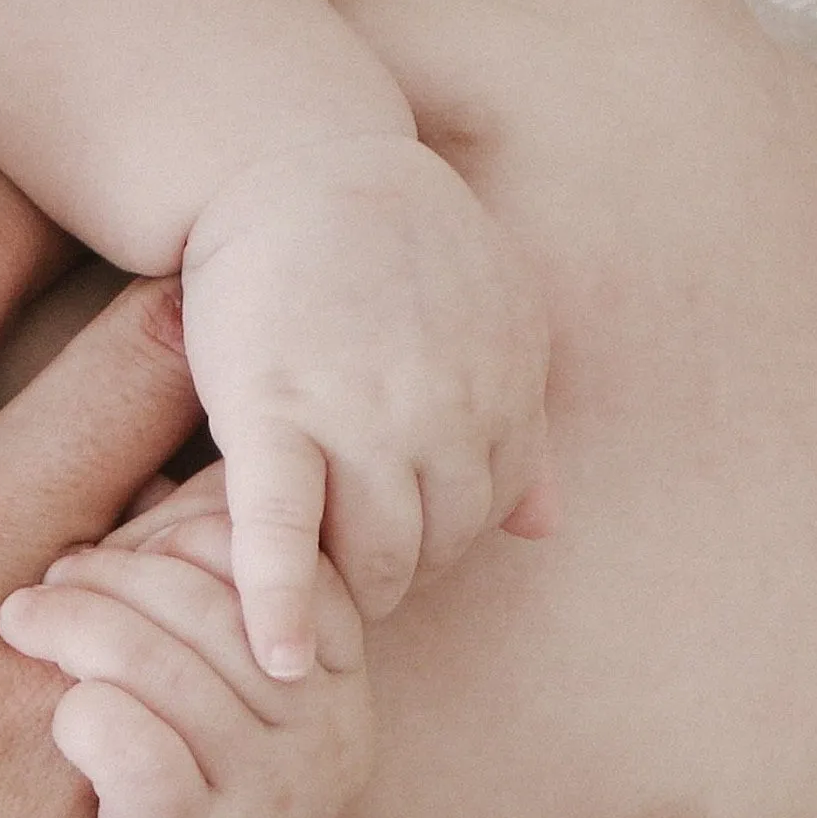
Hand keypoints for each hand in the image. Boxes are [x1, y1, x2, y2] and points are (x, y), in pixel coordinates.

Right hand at [180, 133, 552, 678]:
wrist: (295, 157)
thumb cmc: (389, 242)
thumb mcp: (490, 319)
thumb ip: (520, 424)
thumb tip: (545, 527)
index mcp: (504, 391)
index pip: (489, 514)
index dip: (441, 540)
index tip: (400, 545)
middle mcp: (446, 411)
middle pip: (434, 548)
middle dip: (395, 573)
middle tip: (346, 576)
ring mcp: (360, 414)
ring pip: (370, 555)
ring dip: (345, 590)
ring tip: (309, 593)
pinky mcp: (270, 412)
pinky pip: (282, 531)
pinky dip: (279, 602)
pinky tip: (280, 659)